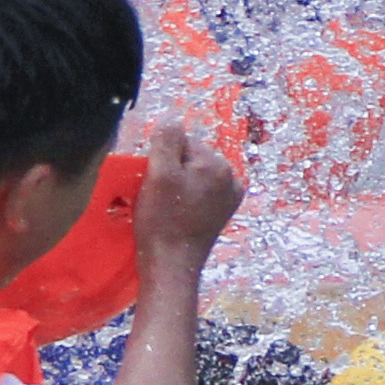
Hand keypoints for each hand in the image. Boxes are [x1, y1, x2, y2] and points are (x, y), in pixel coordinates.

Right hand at [133, 117, 243, 263]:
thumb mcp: (159, 174)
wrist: (171, 265)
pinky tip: (175, 215)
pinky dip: (185, 199)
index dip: (161, 158)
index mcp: (218, 165)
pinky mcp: (221, 215)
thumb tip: (172, 118)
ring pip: (192, 176)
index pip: (181, 142)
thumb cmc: (162, 221)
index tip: (153, 181)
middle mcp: (231, 179)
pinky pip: (199, 193)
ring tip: (164, 207)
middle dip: (170, 170)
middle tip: (157, 196)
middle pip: (189, 158)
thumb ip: (166, 139)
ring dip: (176, 185)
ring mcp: (229, 199)